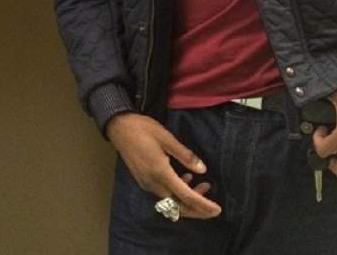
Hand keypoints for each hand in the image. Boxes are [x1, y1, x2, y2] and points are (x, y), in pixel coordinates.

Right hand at [106, 112, 221, 218]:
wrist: (118, 126)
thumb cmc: (142, 129)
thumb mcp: (166, 138)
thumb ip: (185, 155)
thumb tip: (202, 169)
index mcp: (161, 173)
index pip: (186, 197)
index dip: (203, 205)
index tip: (217, 209)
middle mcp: (153, 183)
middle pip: (178, 206)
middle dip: (197, 209)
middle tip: (213, 205)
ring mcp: (146, 183)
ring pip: (171, 201)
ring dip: (188, 198)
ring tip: (203, 185)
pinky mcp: (143, 180)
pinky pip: (163, 193)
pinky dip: (177, 192)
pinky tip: (184, 177)